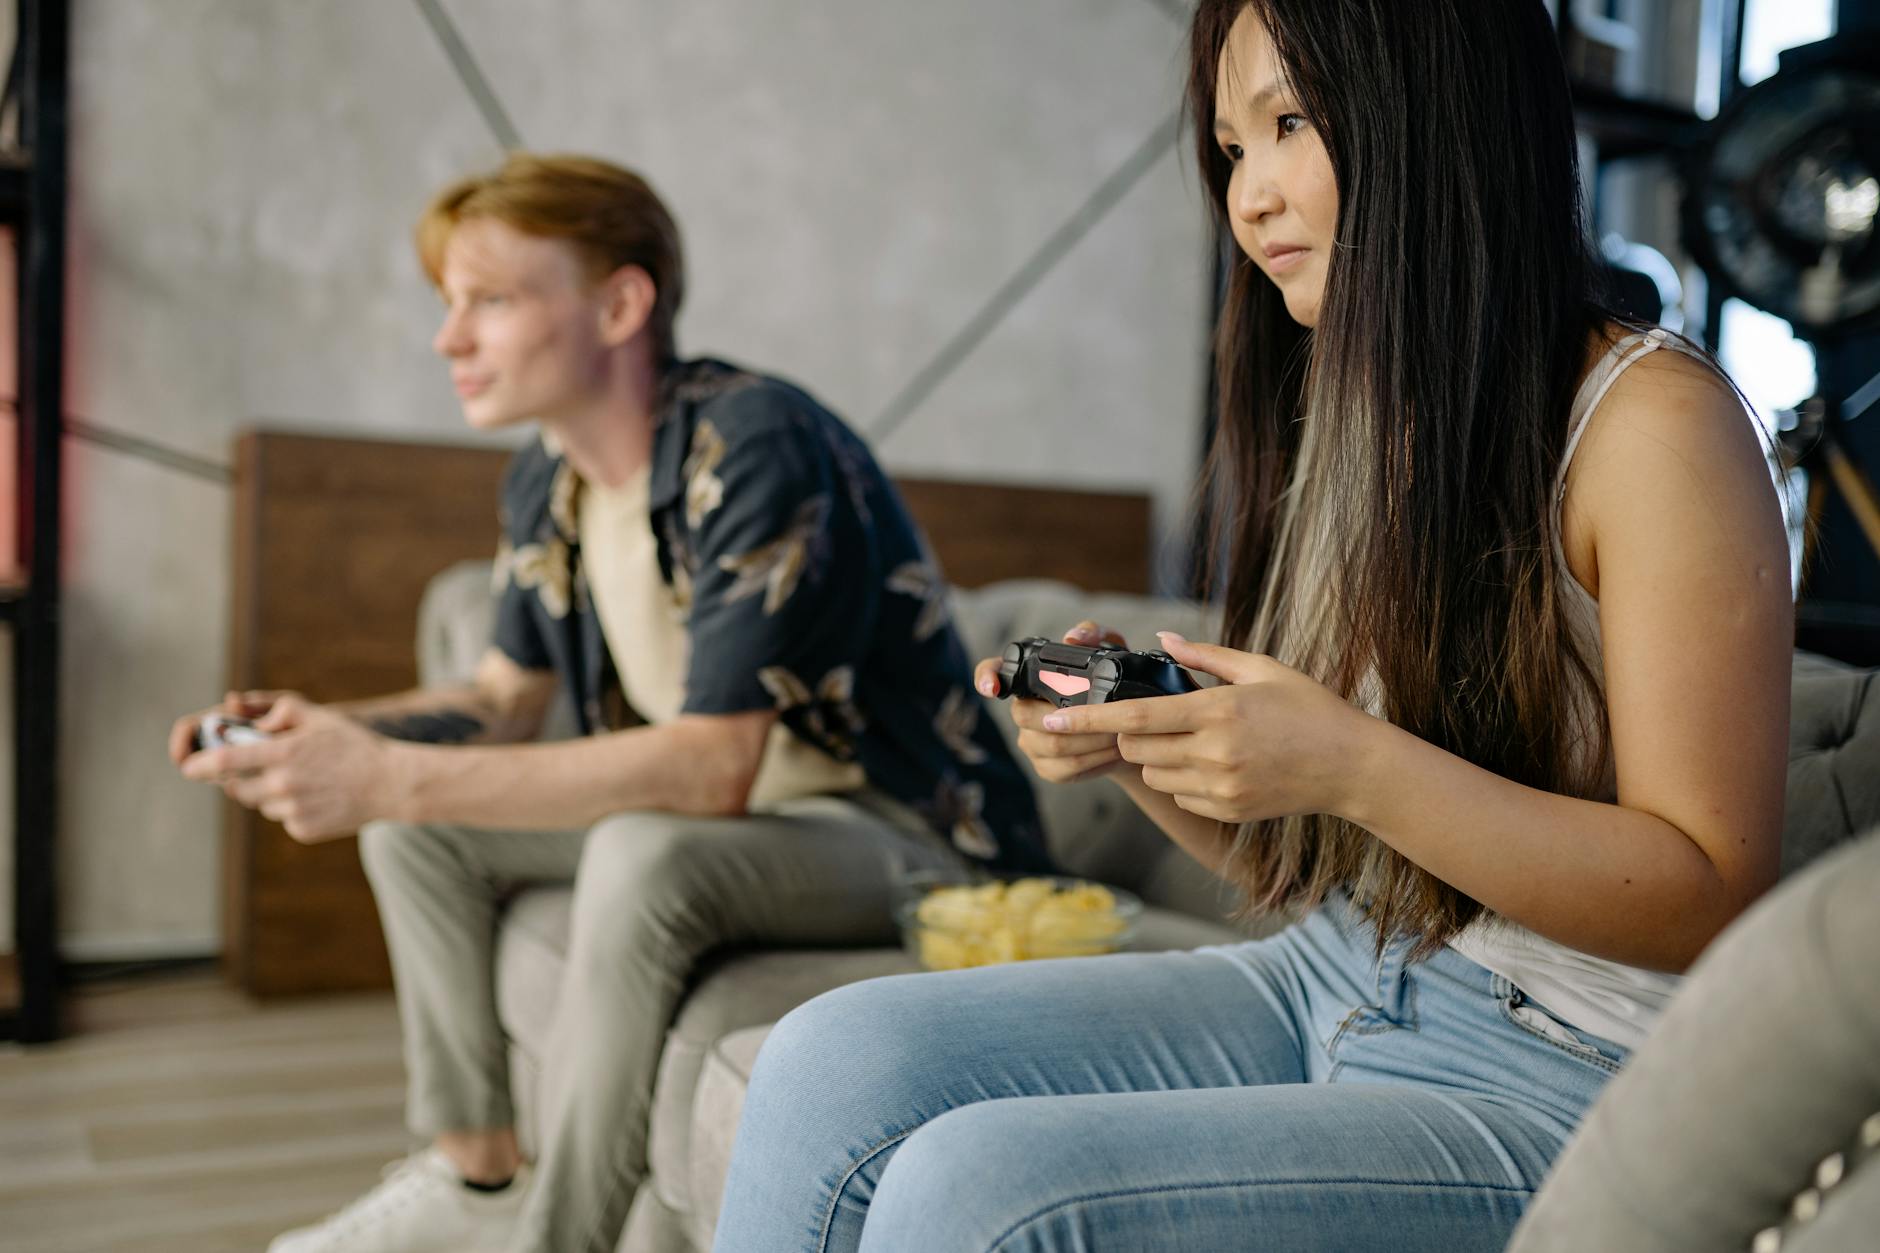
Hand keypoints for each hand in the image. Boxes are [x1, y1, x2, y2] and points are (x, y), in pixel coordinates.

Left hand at [180, 695, 403, 841]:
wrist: (390, 784)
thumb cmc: (353, 745)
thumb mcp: (319, 716)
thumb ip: (277, 709)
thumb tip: (244, 721)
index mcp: (284, 754)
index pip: (224, 761)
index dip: (198, 765)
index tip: (188, 766)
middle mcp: (283, 786)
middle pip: (236, 788)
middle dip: (239, 778)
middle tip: (264, 766)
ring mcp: (292, 811)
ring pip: (260, 804)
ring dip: (269, 792)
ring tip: (305, 780)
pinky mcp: (302, 831)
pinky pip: (281, 818)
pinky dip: (291, 808)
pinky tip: (318, 796)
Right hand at [973, 620, 1138, 784]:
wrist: (1131, 729)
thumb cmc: (1112, 684)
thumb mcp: (1112, 651)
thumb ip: (1094, 633)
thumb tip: (1072, 638)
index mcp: (1031, 679)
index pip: (994, 671)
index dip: (985, 678)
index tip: (991, 688)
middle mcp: (1023, 710)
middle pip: (1028, 716)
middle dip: (1075, 717)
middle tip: (1111, 716)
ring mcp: (1032, 742)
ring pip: (1053, 745)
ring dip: (1092, 740)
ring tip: (1120, 732)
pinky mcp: (1048, 768)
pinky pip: (1066, 768)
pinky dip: (1096, 760)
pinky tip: (1115, 753)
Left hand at [1037, 632, 1375, 822]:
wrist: (1350, 766)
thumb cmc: (1308, 708)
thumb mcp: (1261, 668)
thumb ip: (1205, 656)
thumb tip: (1161, 638)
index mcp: (1217, 710)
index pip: (1134, 716)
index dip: (1085, 720)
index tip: (1050, 720)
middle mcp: (1213, 753)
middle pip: (1136, 747)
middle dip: (1130, 732)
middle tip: (1152, 717)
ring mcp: (1220, 787)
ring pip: (1153, 775)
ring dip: (1155, 758)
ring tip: (1192, 740)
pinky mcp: (1227, 810)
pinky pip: (1180, 796)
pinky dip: (1182, 780)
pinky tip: (1216, 764)